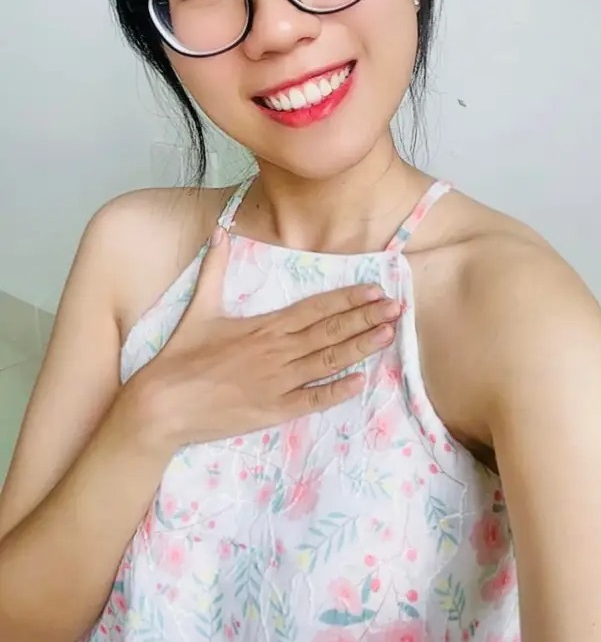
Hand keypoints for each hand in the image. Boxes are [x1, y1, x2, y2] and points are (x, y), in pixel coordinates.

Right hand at [136, 226, 401, 446]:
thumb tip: (220, 229)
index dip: (347, 298)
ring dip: (361, 348)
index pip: (315, 308)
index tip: (375, 289)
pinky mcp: (273, 411)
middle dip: (366, 318)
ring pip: (329, 362)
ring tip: (389, 335)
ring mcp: (278, 383)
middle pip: (331, 332)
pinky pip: (313, 400)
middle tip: (398, 308)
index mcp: (264, 326)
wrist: (162, 405)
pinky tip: (361, 382)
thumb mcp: (198, 308)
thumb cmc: (180, 358)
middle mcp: (277, 351)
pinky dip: (338, 391)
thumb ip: (214, 269)